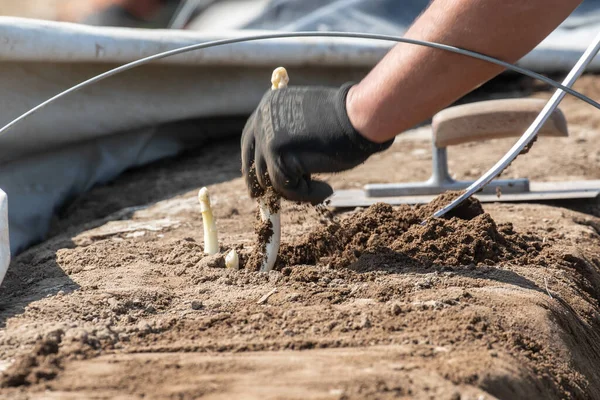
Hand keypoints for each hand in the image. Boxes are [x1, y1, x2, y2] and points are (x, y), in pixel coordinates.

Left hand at [241, 83, 393, 204]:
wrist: (360, 116)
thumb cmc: (346, 118)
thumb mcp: (308, 122)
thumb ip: (289, 137)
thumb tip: (279, 168)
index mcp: (268, 105)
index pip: (250, 142)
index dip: (254, 166)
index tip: (260, 184)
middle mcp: (263, 120)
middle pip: (253, 164)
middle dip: (263, 186)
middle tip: (271, 201)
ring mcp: (268, 139)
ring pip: (271, 181)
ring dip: (295, 190)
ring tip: (321, 188)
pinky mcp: (279, 157)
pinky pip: (287, 189)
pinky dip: (307, 195)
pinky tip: (327, 190)